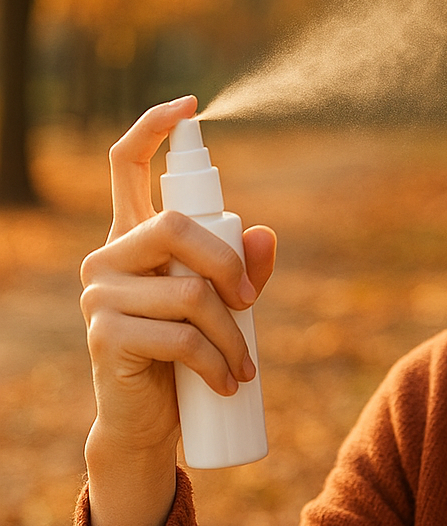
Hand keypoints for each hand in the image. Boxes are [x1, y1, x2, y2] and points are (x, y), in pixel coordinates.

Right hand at [79, 96, 276, 525]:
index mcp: (134, 237)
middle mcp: (108, 256)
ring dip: (231, 333)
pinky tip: (228, 382)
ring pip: (188, 291)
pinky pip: (180, 336)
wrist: (149, 420)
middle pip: (175, 225)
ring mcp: (100, 294)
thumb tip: (267, 233)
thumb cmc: (187, 352)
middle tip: (251, 305)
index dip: (154, 129)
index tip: (190, 104)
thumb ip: (244, 267)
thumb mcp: (223, 305)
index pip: (128, 166)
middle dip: (229, 265)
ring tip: (244, 364)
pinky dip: (218, 361)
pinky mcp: (105, 334)